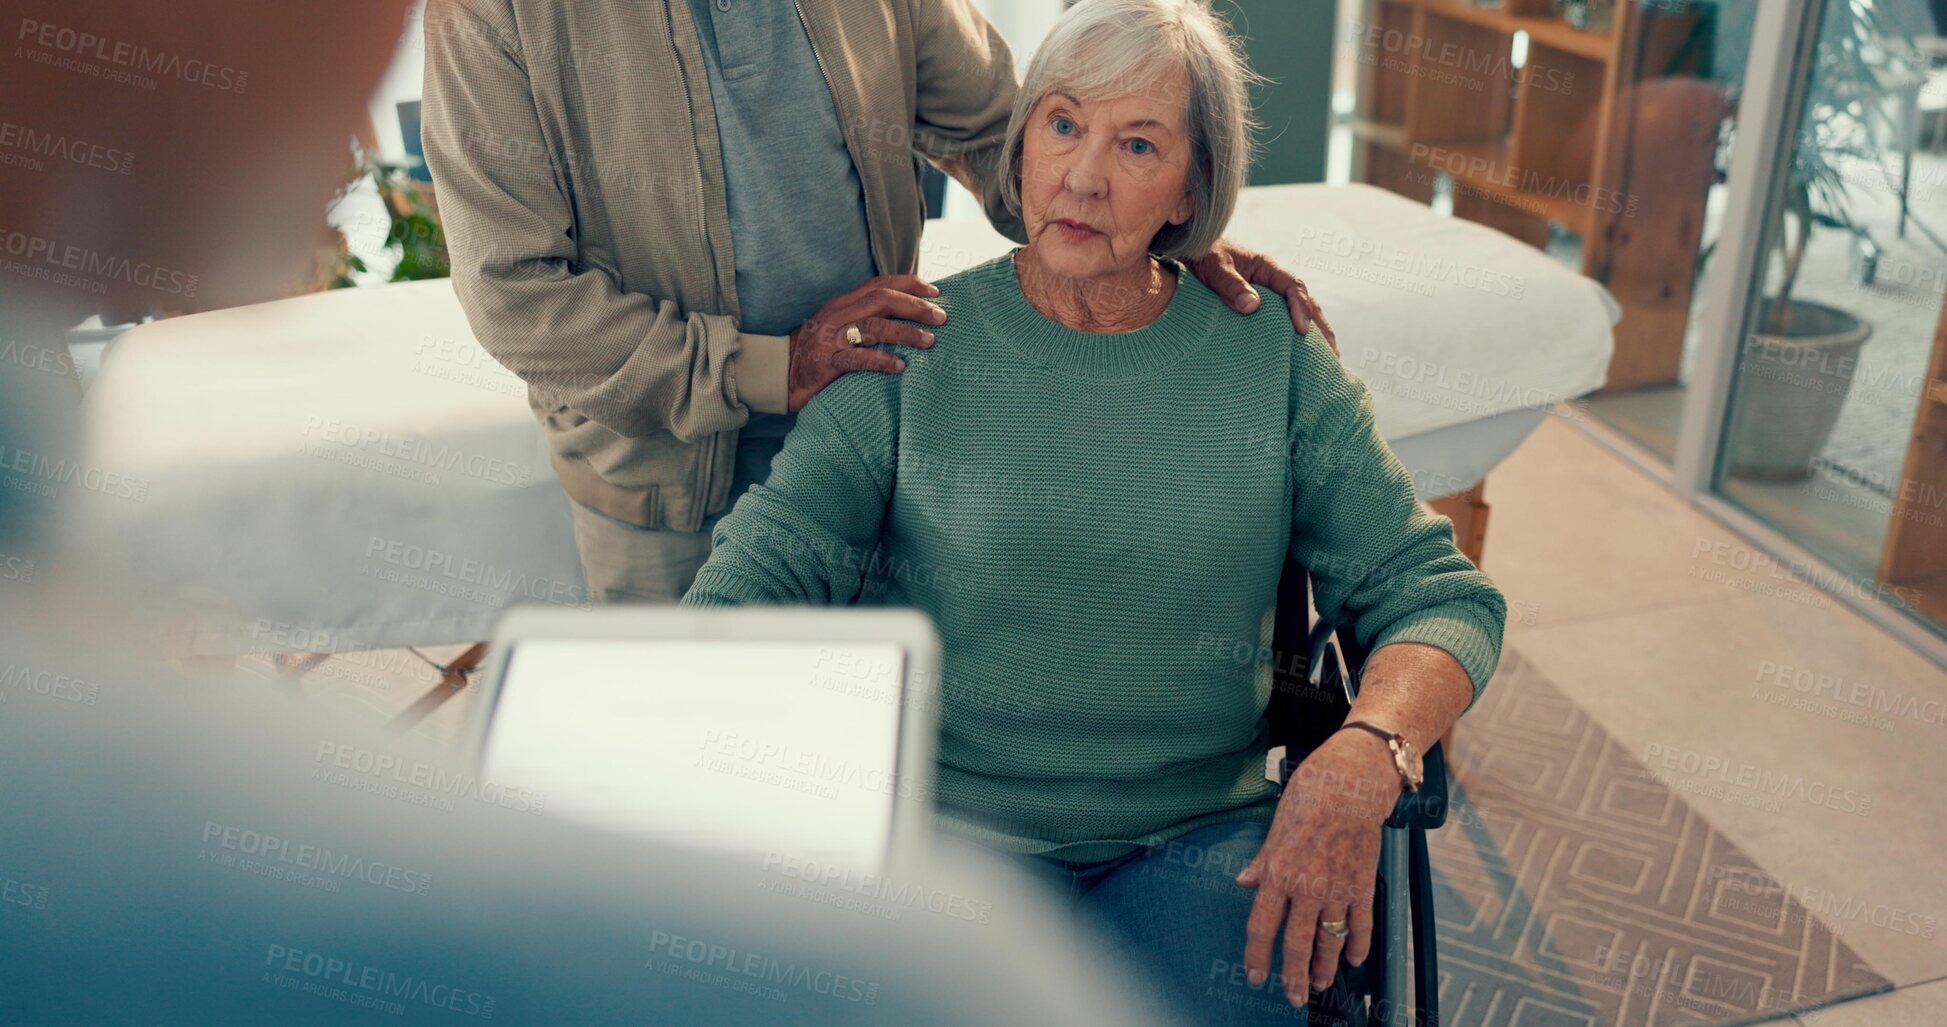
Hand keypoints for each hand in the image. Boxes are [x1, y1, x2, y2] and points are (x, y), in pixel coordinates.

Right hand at [787, 274, 945, 411]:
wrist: (778, 375)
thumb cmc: (816, 352)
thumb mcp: (838, 326)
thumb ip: (865, 317)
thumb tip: (905, 316)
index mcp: (842, 302)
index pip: (880, 284)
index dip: (910, 285)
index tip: (936, 293)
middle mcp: (837, 314)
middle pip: (882, 300)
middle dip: (915, 307)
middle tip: (941, 317)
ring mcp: (830, 338)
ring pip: (874, 327)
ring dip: (906, 333)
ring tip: (929, 341)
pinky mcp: (826, 362)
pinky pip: (858, 359)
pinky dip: (882, 361)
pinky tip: (901, 367)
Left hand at [1191, 239, 1337, 353]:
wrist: (1190, 255)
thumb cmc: (1202, 257)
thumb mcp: (1214, 268)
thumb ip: (1230, 285)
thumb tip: (1253, 305)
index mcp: (1266, 267)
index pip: (1293, 287)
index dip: (1301, 308)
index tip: (1303, 331)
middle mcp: (1273, 280)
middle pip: (1305, 302)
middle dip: (1321, 327)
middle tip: (1332, 353)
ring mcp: (1269, 293)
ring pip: (1299, 312)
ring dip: (1315, 333)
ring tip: (1328, 358)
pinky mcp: (1262, 306)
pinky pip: (1284, 320)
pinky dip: (1295, 335)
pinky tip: (1302, 353)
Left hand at [1234, 728, 1397, 1007]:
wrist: (1350, 782)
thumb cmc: (1310, 797)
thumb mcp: (1275, 829)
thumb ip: (1262, 862)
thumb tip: (1244, 881)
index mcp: (1278, 873)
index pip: (1262, 926)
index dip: (1257, 956)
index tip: (1255, 976)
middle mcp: (1306, 886)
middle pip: (1296, 943)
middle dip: (1293, 976)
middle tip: (1292, 997)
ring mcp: (1337, 888)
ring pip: (1330, 940)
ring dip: (1325, 967)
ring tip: (1320, 983)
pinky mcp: (1362, 884)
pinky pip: (1361, 924)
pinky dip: (1359, 945)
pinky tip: (1355, 960)